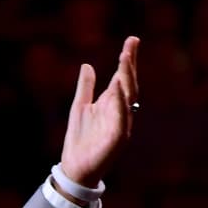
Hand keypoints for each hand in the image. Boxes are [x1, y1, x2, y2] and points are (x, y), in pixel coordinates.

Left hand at [59, 36, 139, 187]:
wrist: (75, 168)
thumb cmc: (79, 139)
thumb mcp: (79, 107)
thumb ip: (85, 87)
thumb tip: (87, 65)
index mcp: (111, 103)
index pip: (121, 77)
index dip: (127, 59)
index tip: (132, 40)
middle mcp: (120, 111)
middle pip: (128, 83)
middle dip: (129, 64)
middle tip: (129, 46)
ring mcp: (121, 124)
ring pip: (128, 98)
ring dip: (127, 79)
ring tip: (124, 59)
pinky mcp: (117, 139)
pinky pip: (122, 119)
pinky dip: (121, 104)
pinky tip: (119, 89)